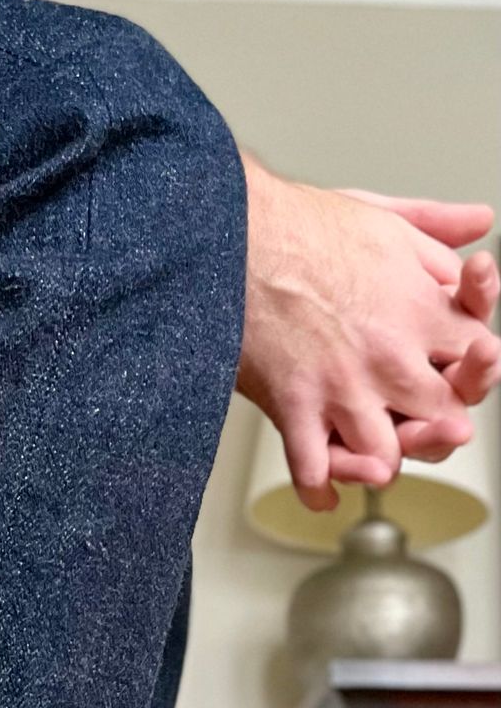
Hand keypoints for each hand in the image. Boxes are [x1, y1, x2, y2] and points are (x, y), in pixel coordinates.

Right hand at [237, 155, 499, 511]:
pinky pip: (313, 471)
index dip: (473, 367)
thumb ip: (437, 226)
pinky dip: (320, 489)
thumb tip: (477, 220)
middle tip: (420, 422)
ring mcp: (340, 388)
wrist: (231, 236)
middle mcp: (387, 356)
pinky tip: (326, 492)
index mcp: (418, 311)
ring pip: (384, 459)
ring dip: (379, 462)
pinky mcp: (292, 406)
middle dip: (436, 426)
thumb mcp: (383, 214)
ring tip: (372, 455)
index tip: (455, 370)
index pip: (474, 357)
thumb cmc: (298, 225)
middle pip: (441, 420)